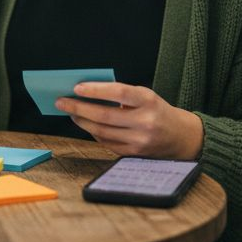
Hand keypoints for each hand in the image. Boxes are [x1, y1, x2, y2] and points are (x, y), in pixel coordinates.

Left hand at [56, 82, 204, 159]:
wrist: (180, 136)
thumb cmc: (157, 110)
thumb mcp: (145, 95)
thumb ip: (120, 94)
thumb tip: (86, 92)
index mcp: (149, 100)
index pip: (118, 92)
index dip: (96, 90)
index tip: (77, 87)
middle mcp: (145, 121)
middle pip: (104, 115)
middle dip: (79, 108)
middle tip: (61, 101)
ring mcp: (140, 140)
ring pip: (102, 131)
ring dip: (82, 121)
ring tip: (70, 112)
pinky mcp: (134, 154)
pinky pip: (107, 142)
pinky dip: (93, 133)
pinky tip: (86, 125)